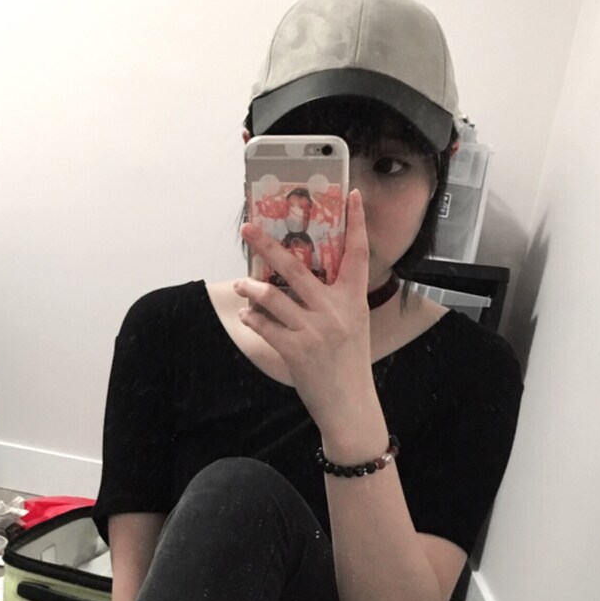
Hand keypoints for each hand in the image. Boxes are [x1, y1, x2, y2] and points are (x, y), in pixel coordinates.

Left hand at [235, 191, 375, 426]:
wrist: (350, 405)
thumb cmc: (349, 363)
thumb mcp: (353, 324)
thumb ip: (334, 299)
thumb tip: (300, 277)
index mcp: (353, 300)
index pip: (357, 253)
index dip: (357, 222)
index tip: (352, 195)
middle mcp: (335, 310)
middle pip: (296, 267)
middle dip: (267, 245)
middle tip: (247, 228)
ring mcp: (315, 330)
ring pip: (272, 296)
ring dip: (251, 289)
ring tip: (242, 286)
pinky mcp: (296, 351)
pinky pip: (265, 326)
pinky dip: (253, 318)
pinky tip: (249, 316)